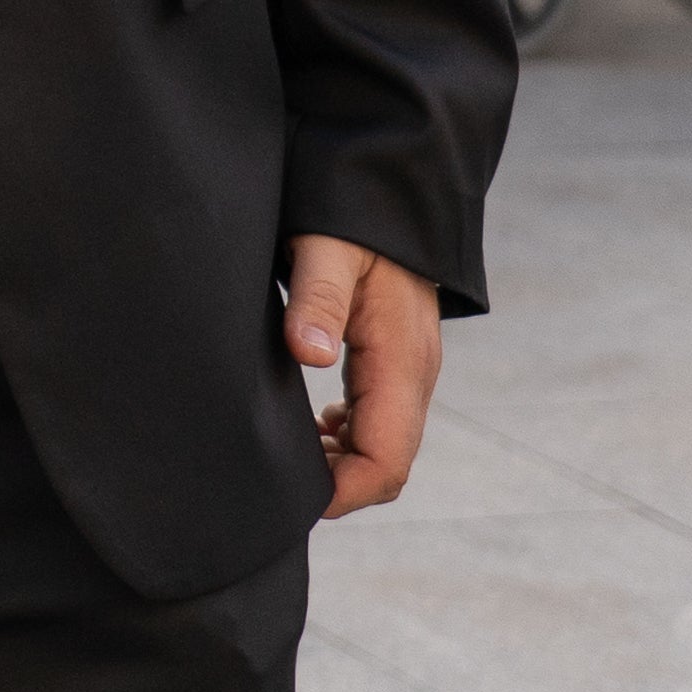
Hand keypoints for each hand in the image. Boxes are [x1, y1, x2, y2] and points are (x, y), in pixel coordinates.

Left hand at [286, 235, 444, 516]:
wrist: (392, 193)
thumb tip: (309, 354)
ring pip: (386, 444)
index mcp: (401, 361)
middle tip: (277, 481)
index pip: (386, 458)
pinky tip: (309, 424)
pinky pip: (381, 419)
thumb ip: (317, 301)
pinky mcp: (398, 360)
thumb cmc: (354, 220)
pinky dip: (346, 436)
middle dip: (340, 485)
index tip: (293, 498)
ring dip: (341, 462)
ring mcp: (410, 369)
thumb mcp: (327, 251)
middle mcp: (415, 374)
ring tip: (285, 454)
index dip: (344, 491)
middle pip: (389, 462)